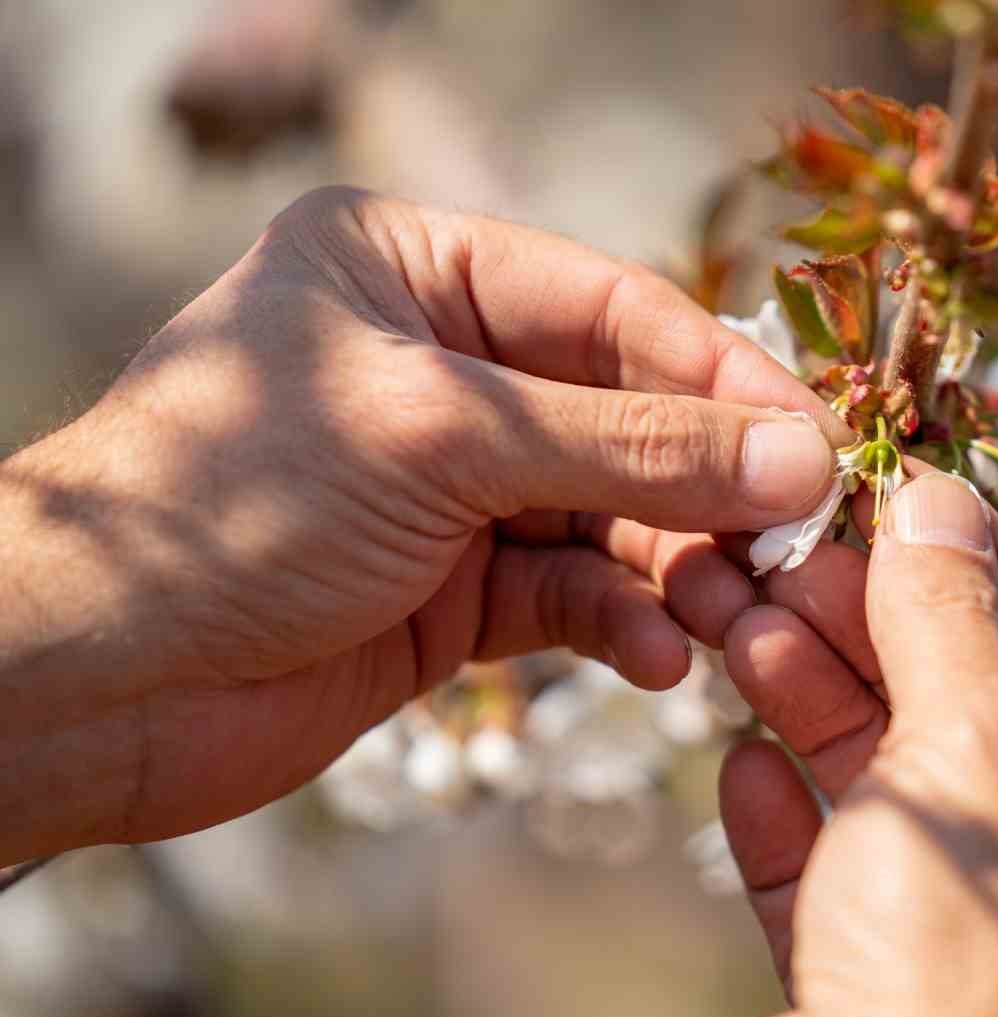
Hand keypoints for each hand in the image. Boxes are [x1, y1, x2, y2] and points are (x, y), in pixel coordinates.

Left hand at [0, 187, 849, 863]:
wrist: (100, 683)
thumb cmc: (236, 506)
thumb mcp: (444, 442)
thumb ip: (630, 449)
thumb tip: (796, 457)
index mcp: (412, 269)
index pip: (610, 308)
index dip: (718, 376)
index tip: (813, 436)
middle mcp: (440, 366)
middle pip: (623, 414)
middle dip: (708, 483)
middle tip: (795, 539)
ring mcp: (452, 483)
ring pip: (613, 511)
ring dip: (678, 566)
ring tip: (734, 615)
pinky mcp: (457, 586)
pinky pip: (575, 591)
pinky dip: (624, 622)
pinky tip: (659, 658)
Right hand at [717, 472, 997, 1016]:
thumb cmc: (973, 982)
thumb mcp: (975, 771)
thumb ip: (953, 630)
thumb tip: (933, 499)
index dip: (985, 569)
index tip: (901, 493)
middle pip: (977, 723)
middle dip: (873, 635)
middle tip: (790, 555)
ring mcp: (991, 962)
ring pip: (898, 799)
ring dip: (814, 711)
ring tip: (739, 626)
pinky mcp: (890, 1008)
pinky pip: (845, 889)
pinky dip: (791, 825)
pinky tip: (740, 764)